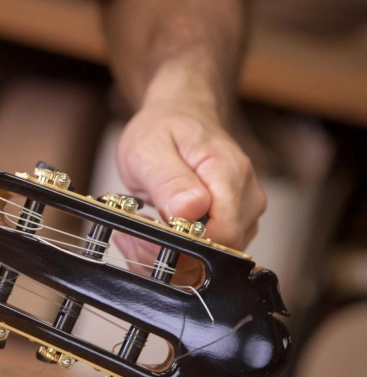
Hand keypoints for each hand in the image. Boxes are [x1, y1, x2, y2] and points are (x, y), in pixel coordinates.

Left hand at [114, 96, 265, 284]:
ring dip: (166, 256)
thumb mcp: (151, 148)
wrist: (178, 116)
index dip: (182, 244)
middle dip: (168, 254)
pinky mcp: (231, 226)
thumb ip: (170, 180)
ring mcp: (242, 214)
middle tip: (130, 235)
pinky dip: (172, 254)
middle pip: (217, 252)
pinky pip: (206, 256)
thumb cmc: (164, 128)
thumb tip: (190, 211)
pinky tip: (150, 235)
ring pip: (210, 260)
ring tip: (136, 231)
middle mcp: (246, 198)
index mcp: (229, 175)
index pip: (222, 234)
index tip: (144, 234)